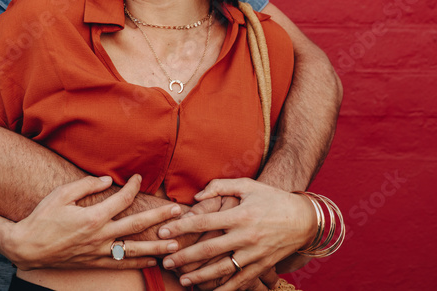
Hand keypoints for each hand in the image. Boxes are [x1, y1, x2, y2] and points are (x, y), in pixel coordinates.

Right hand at [5, 174, 182, 269]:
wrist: (28, 246)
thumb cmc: (42, 218)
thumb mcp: (61, 195)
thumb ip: (85, 185)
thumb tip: (107, 180)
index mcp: (93, 216)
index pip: (122, 199)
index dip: (132, 186)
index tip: (138, 178)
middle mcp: (101, 235)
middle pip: (137, 224)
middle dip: (159, 217)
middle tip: (178, 212)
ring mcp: (99, 251)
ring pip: (135, 249)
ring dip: (157, 246)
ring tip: (175, 243)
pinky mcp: (94, 262)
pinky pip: (122, 264)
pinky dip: (139, 263)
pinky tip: (152, 261)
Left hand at [158, 178, 315, 290]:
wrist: (304, 219)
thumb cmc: (272, 199)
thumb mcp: (247, 186)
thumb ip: (220, 187)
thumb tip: (196, 196)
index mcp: (240, 215)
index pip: (204, 222)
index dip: (181, 228)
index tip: (162, 232)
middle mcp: (246, 236)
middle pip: (209, 249)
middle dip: (185, 257)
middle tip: (165, 261)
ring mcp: (255, 254)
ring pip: (224, 269)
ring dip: (201, 276)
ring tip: (183, 280)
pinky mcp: (263, 265)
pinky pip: (242, 280)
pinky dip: (227, 289)